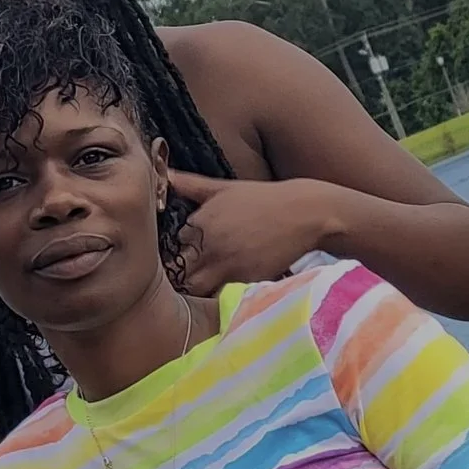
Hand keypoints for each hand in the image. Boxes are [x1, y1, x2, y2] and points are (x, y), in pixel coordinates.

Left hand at [169, 171, 335, 294]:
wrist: (303, 212)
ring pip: (196, 287)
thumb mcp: (223, 188)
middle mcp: (209, 244)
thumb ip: (191, 184)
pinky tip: (227, 285)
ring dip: (199, 285)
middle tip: (195, 271)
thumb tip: (165, 173)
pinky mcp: (246, 280)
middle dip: (184, 272)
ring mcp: (227, 264)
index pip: (174, 245)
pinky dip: (220, 293)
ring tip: (209, 281)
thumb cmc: (262, 198)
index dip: (182, 250)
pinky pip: (221, 295)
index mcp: (199, 222)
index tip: (190, 252)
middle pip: (180, 270)